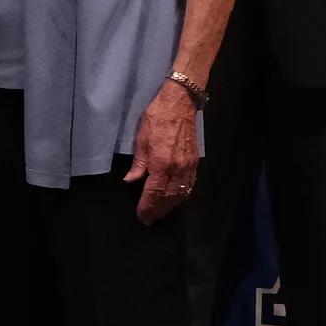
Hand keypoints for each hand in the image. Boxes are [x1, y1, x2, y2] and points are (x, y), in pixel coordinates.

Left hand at [126, 81, 200, 223]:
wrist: (179, 105)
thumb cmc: (156, 119)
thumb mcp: (141, 140)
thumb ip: (138, 164)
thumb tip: (130, 181)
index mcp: (161, 164)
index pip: (154, 193)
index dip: (147, 207)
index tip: (142, 217)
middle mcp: (177, 169)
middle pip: (169, 197)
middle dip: (159, 210)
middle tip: (150, 219)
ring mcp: (188, 166)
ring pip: (181, 193)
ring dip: (171, 206)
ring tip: (161, 213)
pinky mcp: (194, 162)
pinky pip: (189, 184)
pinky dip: (182, 195)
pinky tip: (176, 199)